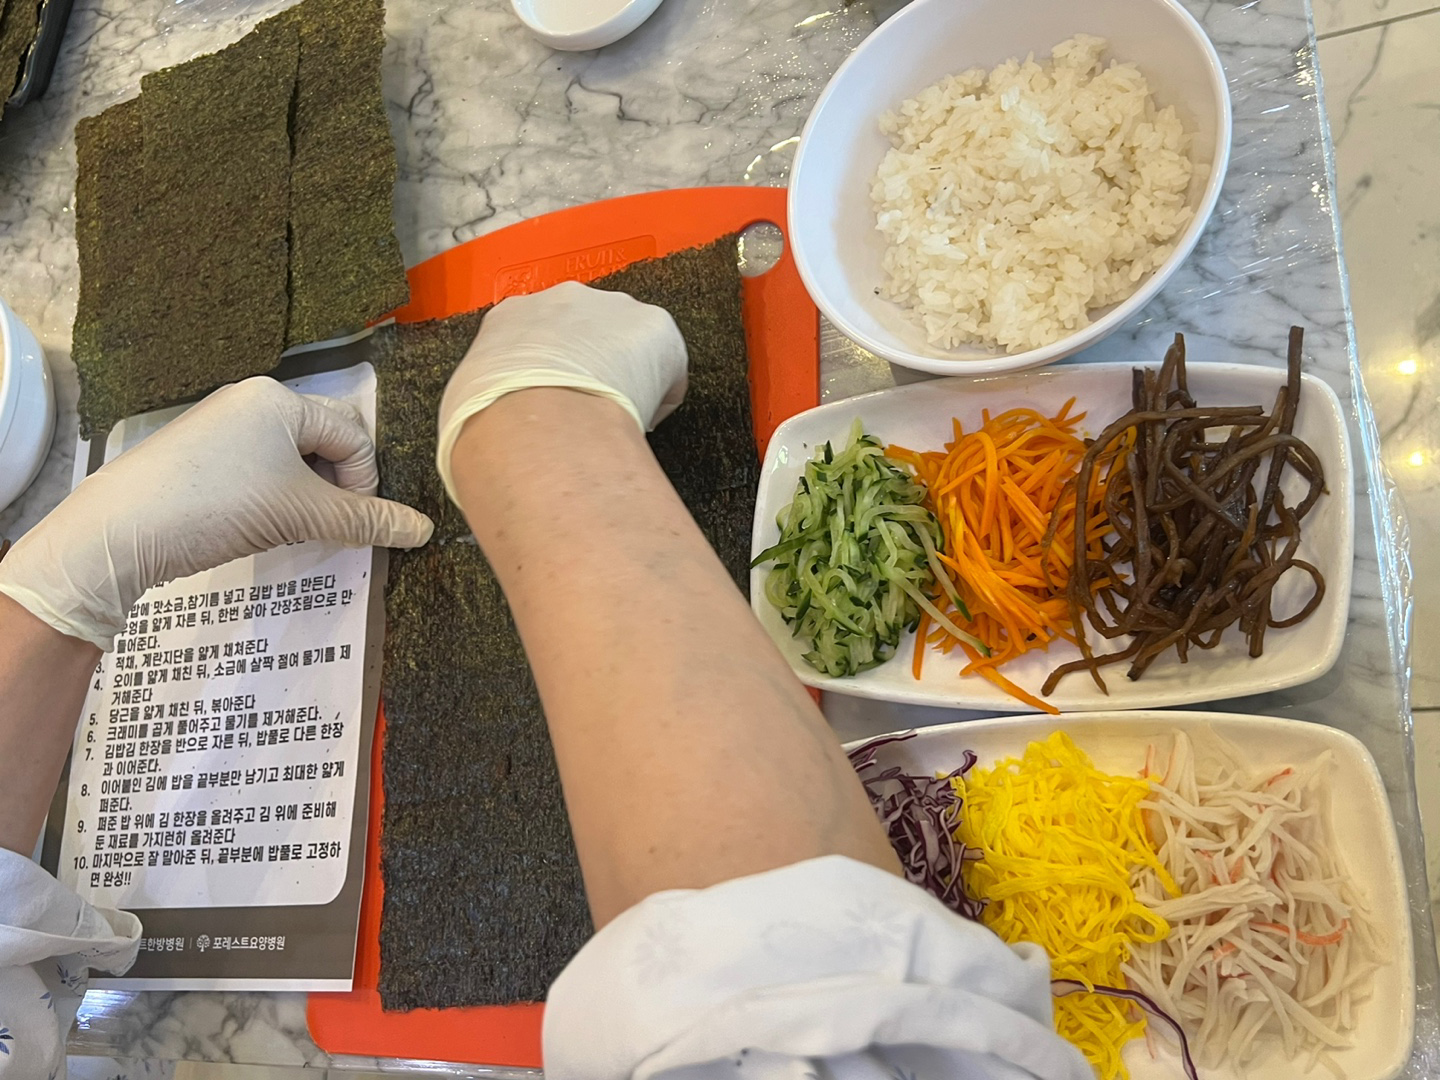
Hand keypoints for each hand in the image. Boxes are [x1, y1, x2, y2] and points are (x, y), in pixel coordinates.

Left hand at [0, 377, 433, 649]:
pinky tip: (255, 526)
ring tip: (290, 530)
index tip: (349, 524)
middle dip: (335, 487)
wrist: (121, 531)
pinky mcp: (198, 456)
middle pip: (324, 442)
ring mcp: (221, 426)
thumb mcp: (302, 514)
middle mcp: (252, 401)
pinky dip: (272, 498)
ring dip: (305, 496)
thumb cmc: (220, 506)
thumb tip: (424, 530)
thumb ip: (367, 521)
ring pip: (291, 459)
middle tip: (325, 528)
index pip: (353, 436)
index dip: (364, 483)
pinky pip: (258, 468)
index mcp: (281, 399)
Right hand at [436, 281, 687, 502]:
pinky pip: (667, 368)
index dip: (552, 368)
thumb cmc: (489, 422)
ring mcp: (612, 308)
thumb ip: (484, 400)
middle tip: (590, 407)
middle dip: (593, 363)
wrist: (529, 419)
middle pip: (589, 328)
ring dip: (627, 373)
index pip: (538, 334)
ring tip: (618, 417)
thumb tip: (485, 429)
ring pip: (630, 343)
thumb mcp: (466, 402)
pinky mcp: (654, 328)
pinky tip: (644, 423)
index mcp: (510, 316)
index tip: (558, 395)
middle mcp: (563, 299)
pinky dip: (661, 395)